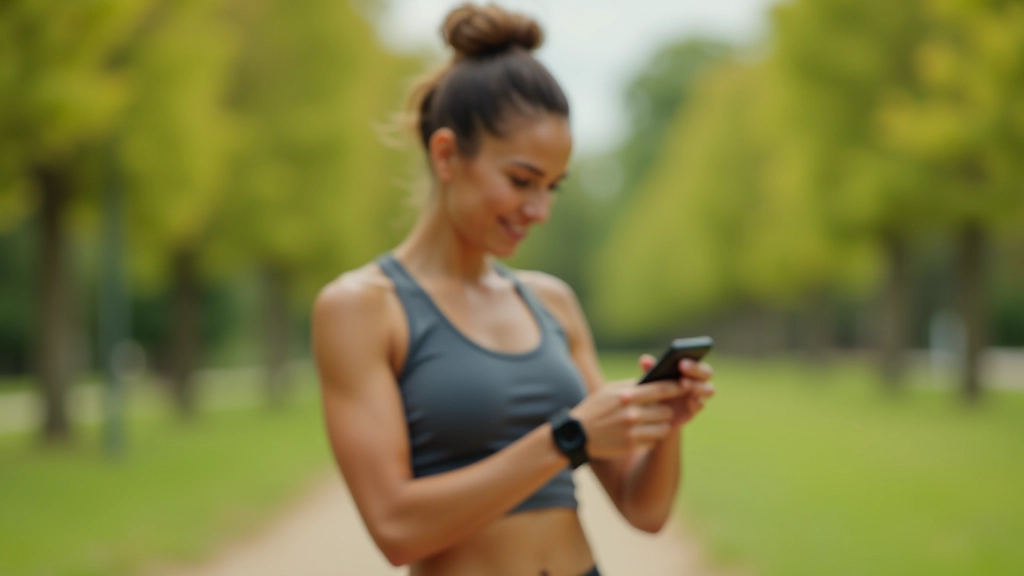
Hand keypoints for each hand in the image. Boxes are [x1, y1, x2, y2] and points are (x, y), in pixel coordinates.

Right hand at [569, 379, 685, 459]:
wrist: (577, 435)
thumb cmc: (594, 409)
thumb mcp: (609, 391)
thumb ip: (631, 386)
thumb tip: (653, 381)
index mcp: (626, 396)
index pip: (661, 389)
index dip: (676, 388)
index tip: (684, 386)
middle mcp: (631, 414)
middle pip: (666, 411)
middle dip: (666, 410)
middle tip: (663, 409)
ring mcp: (632, 432)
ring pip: (664, 428)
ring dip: (662, 425)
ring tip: (655, 422)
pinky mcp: (631, 446)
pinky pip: (654, 442)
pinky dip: (652, 438)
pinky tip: (643, 434)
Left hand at [637, 354, 714, 427]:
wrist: (653, 413)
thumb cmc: (654, 389)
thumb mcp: (651, 378)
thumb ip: (650, 369)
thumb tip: (644, 360)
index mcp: (690, 370)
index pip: (698, 362)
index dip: (693, 360)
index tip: (681, 360)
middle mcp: (698, 381)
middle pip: (707, 373)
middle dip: (697, 370)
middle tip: (682, 367)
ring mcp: (698, 396)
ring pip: (708, 389)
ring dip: (699, 385)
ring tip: (684, 383)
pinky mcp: (694, 411)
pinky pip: (700, 404)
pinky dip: (696, 401)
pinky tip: (688, 400)